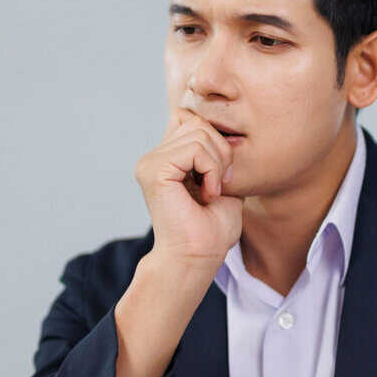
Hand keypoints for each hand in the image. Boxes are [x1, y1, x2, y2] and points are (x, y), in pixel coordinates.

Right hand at [133, 109, 242, 273]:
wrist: (197, 258)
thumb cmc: (211, 231)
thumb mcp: (223, 182)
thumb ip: (218, 154)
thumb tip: (225, 129)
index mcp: (165, 159)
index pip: (190, 118)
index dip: (214, 140)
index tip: (220, 177)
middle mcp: (153, 158)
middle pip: (197, 121)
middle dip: (221, 151)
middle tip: (219, 185)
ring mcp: (150, 163)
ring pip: (199, 132)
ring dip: (217, 163)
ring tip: (211, 192)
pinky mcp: (155, 170)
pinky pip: (196, 149)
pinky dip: (211, 170)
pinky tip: (207, 195)